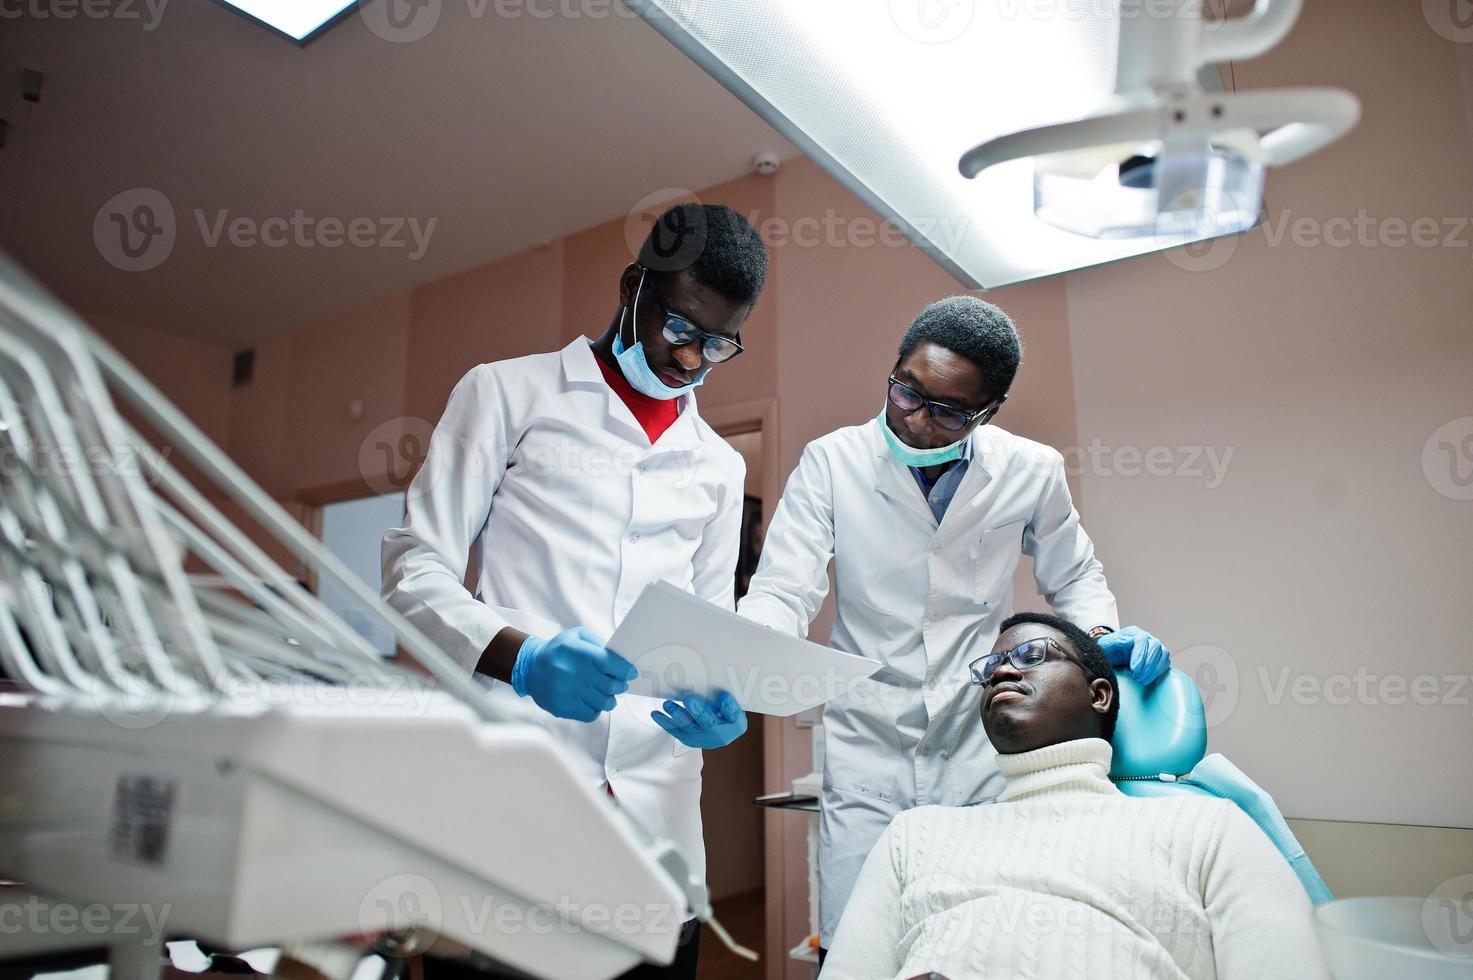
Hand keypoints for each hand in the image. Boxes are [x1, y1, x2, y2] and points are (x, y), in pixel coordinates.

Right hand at [512, 627, 636, 721]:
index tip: (630, 672)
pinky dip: (596, 708)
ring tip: (606, 692)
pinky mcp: (561, 707)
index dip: (625, 669)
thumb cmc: (558, 652)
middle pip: (609, 685)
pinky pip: (591, 714)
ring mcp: (565, 692)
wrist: (530, 668)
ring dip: (610, 698)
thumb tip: (620, 658)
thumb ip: (598, 644)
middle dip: (620, 685)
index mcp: (576, 651)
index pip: (609, 663)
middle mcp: (570, 671)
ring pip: (603, 702)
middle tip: (619, 683)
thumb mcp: (576, 636)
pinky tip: (591, 700)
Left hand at [651, 691, 747, 749]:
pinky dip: (666, 722)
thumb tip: (716, 679)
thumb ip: (725, 695)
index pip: (733, 715)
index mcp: (736, 724)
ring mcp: (704, 740)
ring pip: (689, 728)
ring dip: (678, 716)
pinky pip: (677, 732)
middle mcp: (721, 735)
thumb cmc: (726, 710)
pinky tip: (656, 714)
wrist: (722, 728)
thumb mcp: (733, 702)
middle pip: (708, 723)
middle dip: (697, 711)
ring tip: (668, 704)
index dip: (728, 706)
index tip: (723, 696)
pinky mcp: (690, 740)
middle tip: (688, 698)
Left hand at [1097, 626, 1170, 684]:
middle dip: (1147, 664)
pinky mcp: (1159, 657)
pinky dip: (1158, 671)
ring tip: (1142, 679)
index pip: (1142, 639)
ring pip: (1163, 654)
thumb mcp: (1105, 645)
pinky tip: (1148, 678)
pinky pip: (1165, 662)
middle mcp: (1146, 638)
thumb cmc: (1108, 650)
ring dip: (1154, 669)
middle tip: (1138, 676)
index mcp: (1133, 633)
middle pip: (1155, 646)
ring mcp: (1154, 647)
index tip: (1134, 669)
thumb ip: (1115, 641)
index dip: (1140, 655)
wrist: (1111, 657)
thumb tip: (1128, 641)